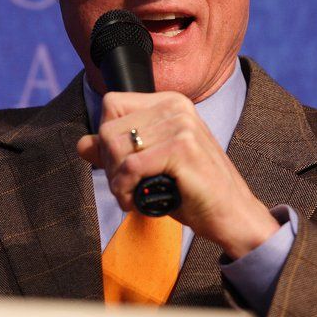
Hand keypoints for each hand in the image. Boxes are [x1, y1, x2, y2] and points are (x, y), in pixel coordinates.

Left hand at [77, 91, 279, 258]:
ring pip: (116, 146)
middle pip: (109, 127)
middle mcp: (175, 105)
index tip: (120, 166)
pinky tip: (137, 202)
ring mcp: (181, 124)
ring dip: (116, 180)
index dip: (107, 138)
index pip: (112, 104)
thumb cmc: (193, 190)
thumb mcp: (151, 164)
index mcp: (169, 102)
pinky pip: (130, 166)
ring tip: (133, 195)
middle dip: (109, 164)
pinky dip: (125, 190)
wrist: (234, 215)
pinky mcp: (182, 148)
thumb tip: (82, 143)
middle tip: (126, 187)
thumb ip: (118, 151)